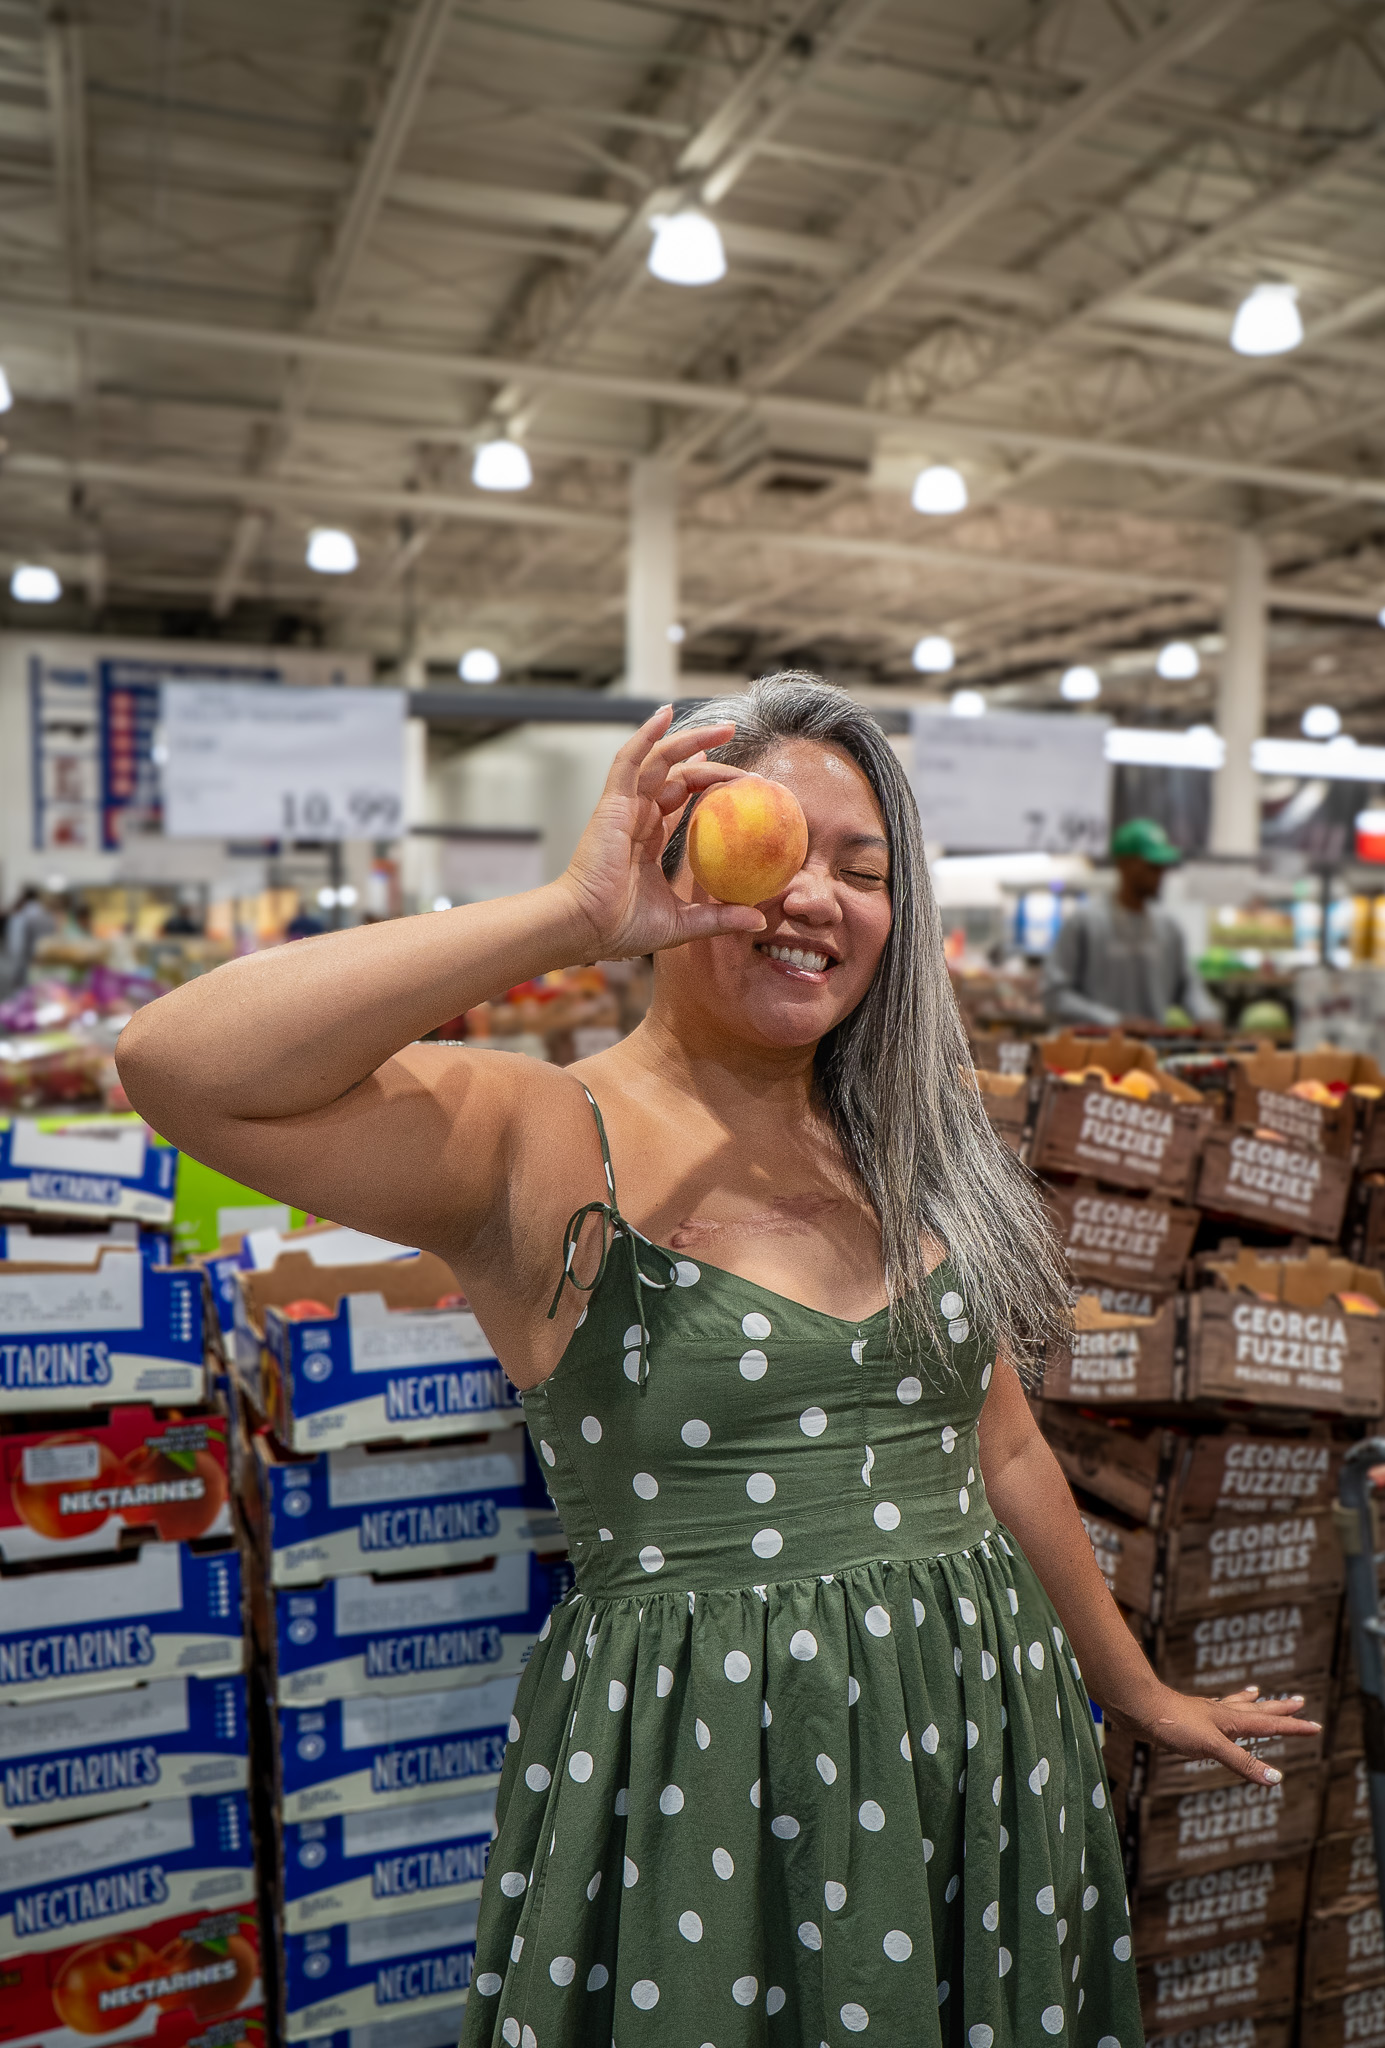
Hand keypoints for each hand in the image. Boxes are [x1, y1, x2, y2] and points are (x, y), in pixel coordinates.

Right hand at [555, 706, 769, 958]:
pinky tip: (666, 714)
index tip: (737, 779)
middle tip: (740, 747)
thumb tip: (758, 918)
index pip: (680, 799)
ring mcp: (624, 807)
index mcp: (648, 839)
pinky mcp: (612, 803)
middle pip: (676, 774)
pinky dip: (646, 734)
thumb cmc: (622, 928)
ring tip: (725, 728)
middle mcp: (637, 817)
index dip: (706, 783)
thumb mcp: (682, 923)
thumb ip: (719, 917)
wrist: (587, 926)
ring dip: (690, 739)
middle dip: (709, 757)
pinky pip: (629, 759)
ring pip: (660, 760)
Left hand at [1116, 1682, 1319, 1785]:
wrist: (1139, 1709)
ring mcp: (1204, 1715)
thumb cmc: (1174, 1725)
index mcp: (1231, 1720)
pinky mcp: (1189, 1719)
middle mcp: (1221, 1714)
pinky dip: (1223, 1709)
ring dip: (1252, 1704)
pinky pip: (1214, 1712)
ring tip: (1260, 1693)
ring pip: (1235, 1707)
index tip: (1315, 1726)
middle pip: (1257, 1710)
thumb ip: (1242, 1762)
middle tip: (1299, 1701)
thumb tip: (1275, 1778)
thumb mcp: (1212, 1747)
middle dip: (1279, 1709)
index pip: (1270, 1725)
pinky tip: (1216, 1708)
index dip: (1293, 1728)